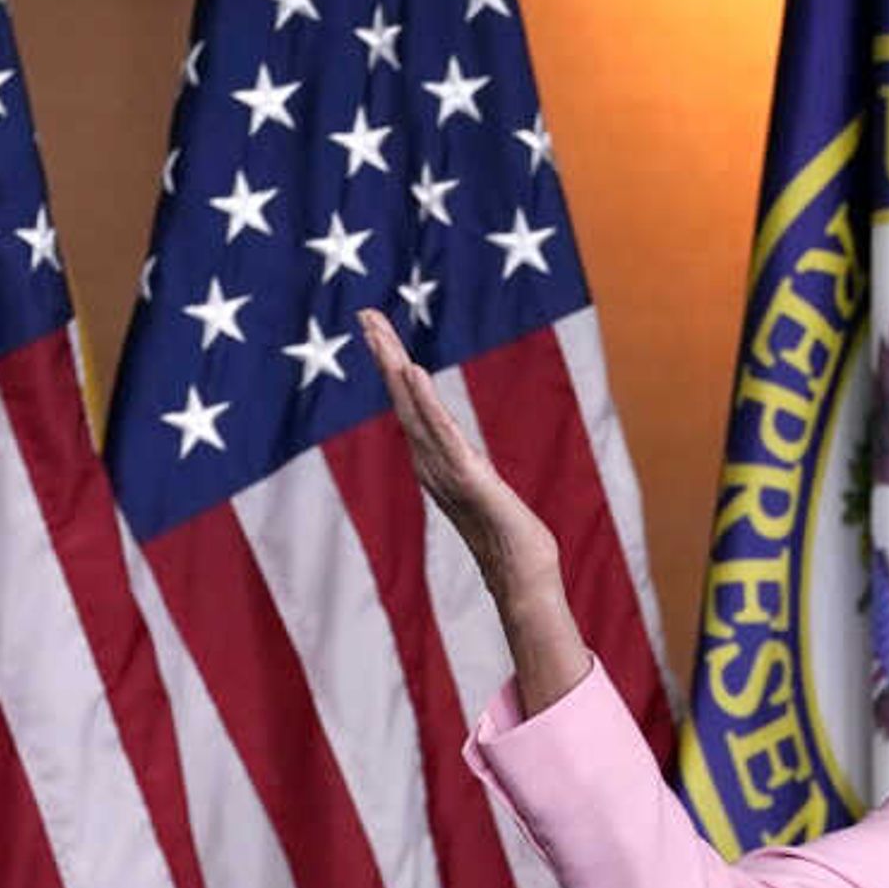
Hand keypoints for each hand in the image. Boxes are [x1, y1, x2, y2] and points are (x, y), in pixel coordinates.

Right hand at [360, 309, 588, 713]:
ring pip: (415, 410)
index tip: (376, 328)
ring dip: (397, 369)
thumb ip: (469, 474)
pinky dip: (426, 402)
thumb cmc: (509, 540)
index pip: (410, 404)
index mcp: (435, 460)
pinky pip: (443, 433)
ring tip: (381, 333)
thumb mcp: (485, 494)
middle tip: (365, 312)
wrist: (523, 574)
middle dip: (385, 353)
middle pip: (403, 398)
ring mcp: (447, 469)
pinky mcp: (468, 476)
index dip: (392, 365)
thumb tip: (464, 464)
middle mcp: (432, 462)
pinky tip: (414, 373)